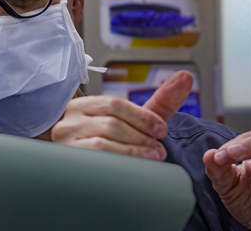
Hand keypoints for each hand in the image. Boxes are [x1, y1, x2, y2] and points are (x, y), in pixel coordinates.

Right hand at [51, 71, 193, 160]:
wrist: (85, 174)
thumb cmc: (112, 143)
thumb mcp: (134, 122)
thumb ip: (159, 103)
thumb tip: (185, 77)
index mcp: (83, 105)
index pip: (114, 104)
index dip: (142, 116)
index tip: (162, 130)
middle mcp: (69, 120)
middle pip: (110, 123)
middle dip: (141, 136)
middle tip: (159, 149)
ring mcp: (65, 142)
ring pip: (104, 142)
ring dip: (134, 151)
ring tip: (152, 158)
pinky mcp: (67, 162)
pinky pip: (96, 160)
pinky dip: (120, 162)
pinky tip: (134, 168)